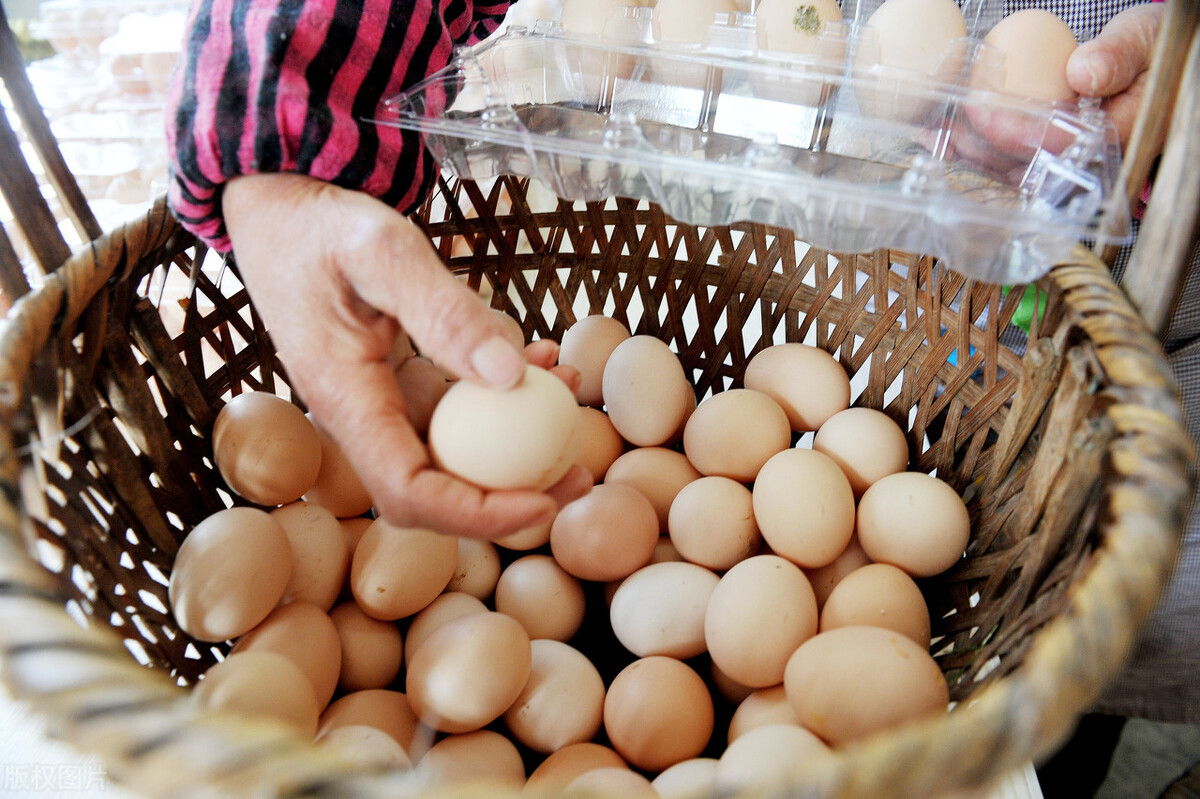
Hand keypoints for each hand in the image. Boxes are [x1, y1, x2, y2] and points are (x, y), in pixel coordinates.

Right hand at [222, 173, 590, 538]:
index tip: (542, 502)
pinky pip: (454, 407)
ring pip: (452, 451)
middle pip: (436, 492)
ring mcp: (378, 402)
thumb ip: (444, 312)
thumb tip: (510, 376)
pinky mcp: (396, 381)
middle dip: (510, 498)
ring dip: (517, 441)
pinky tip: (539, 358)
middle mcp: (359, 417)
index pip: (409, 492)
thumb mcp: (383, 251)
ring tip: (571, 394)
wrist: (281, 206)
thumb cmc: (321, 225)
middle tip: (581, 477)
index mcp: (345, 402)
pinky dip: (502, 395)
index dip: (477, 514)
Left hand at [944, 4, 1162, 178]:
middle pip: (1028, 167)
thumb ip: (1118, 56)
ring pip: (1013, 171)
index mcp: (1120, 134)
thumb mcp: (1143, 40)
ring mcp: (1069, 164)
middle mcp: (1090, 160)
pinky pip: (1010, 163)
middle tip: (946, 123)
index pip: (1061, 145)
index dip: (1017, 132)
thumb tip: (1083, 73)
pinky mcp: (1050, 160)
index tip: (983, 109)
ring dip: (973, 152)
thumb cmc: (1151, 50)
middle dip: (983, 146)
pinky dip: (977, 149)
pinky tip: (946, 135)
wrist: (1154, 64)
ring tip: (938, 130)